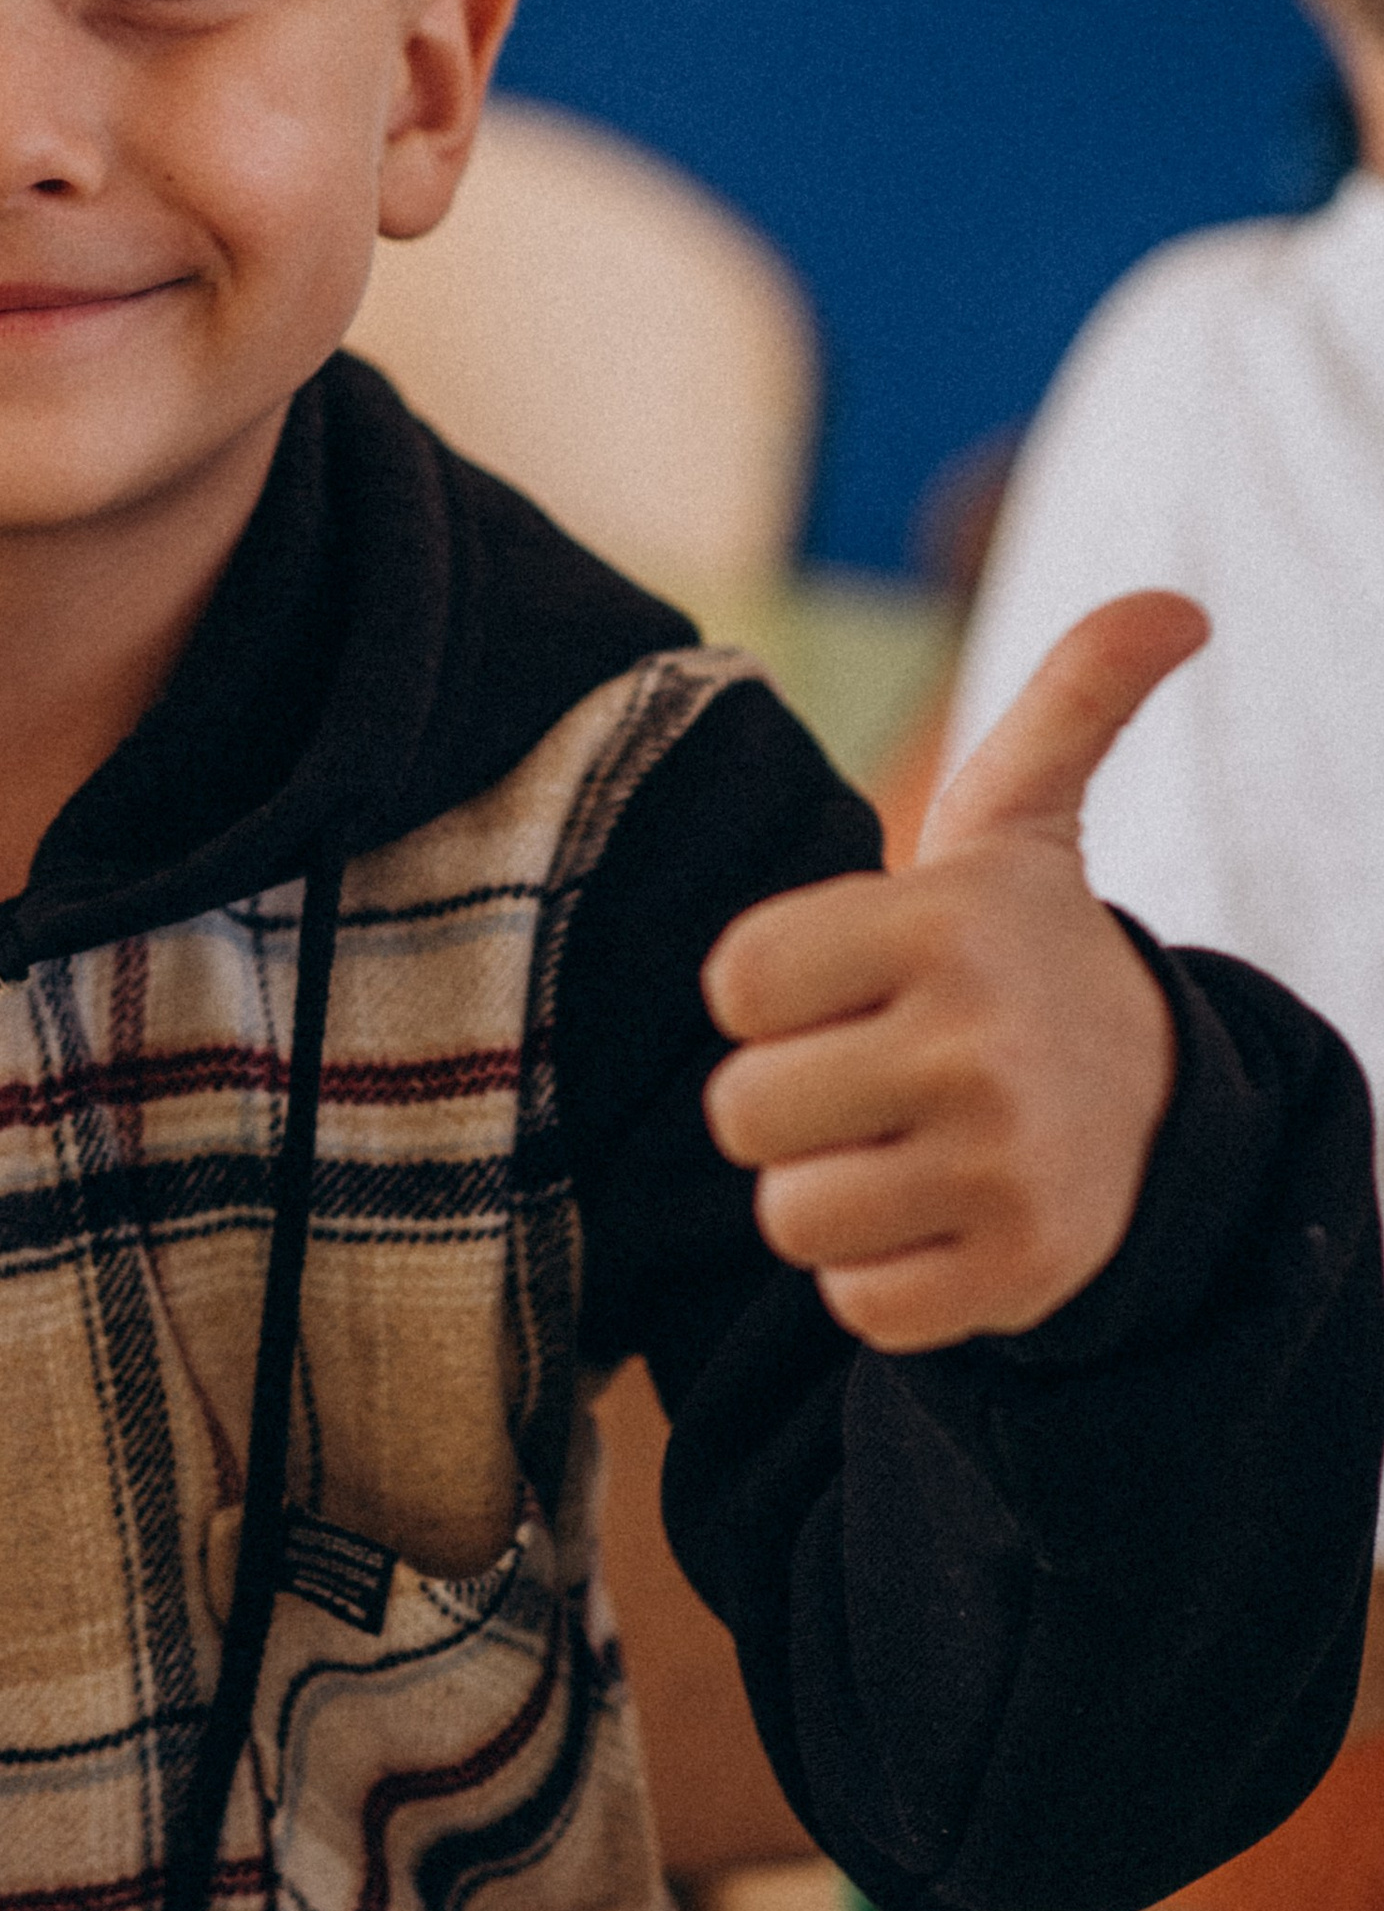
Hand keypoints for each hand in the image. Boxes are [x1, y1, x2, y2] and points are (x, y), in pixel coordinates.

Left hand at [699, 592, 1209, 1352]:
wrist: (1160, 1115)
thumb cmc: (1023, 962)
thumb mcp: (1025, 827)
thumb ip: (1068, 701)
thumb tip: (1176, 605)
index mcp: (945, 924)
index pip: (733, 981)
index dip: (763, 992)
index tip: (834, 982)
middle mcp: (977, 1044)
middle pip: (742, 1112)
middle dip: (786, 1102)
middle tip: (864, 1075)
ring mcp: (1002, 1168)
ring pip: (791, 1217)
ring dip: (828, 1193)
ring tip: (899, 1147)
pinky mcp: (1017, 1275)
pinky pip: (856, 1305)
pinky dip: (880, 1278)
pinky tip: (937, 1218)